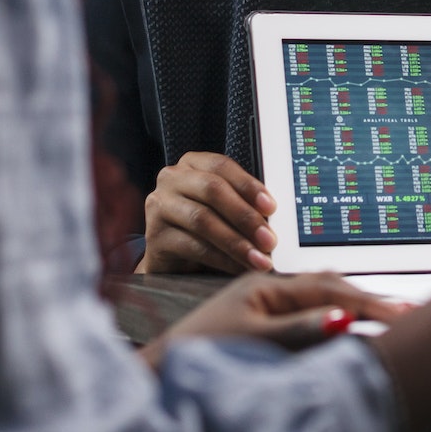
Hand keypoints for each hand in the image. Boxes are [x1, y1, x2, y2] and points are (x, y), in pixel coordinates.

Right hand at [139, 152, 277, 274]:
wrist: (171, 258)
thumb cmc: (205, 227)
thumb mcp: (223, 208)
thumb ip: (243, 202)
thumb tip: (276, 216)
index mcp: (191, 164)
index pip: (221, 166)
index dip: (248, 185)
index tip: (272, 207)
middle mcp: (171, 179)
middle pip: (212, 190)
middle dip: (245, 216)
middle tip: (270, 239)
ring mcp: (159, 206)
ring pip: (203, 220)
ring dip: (236, 242)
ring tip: (259, 259)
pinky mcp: (154, 236)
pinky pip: (193, 247)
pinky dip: (222, 259)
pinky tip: (240, 268)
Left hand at [139, 272, 406, 370]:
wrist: (160, 373)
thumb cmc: (199, 356)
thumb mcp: (255, 342)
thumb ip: (301, 330)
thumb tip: (346, 319)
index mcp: (268, 286)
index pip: (332, 288)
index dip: (370, 301)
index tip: (403, 315)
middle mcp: (270, 290)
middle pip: (332, 288)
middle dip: (370, 300)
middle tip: (408, 315)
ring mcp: (267, 306)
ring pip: (323, 299)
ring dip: (355, 308)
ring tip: (391, 318)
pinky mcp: (265, 324)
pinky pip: (311, 314)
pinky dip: (336, 318)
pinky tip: (350, 327)